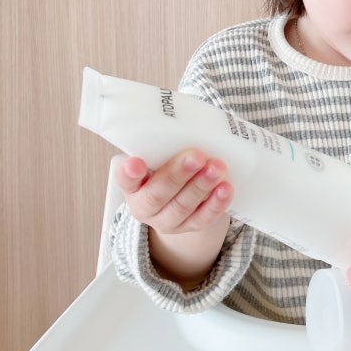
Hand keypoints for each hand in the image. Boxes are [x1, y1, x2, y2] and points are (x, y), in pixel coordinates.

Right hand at [114, 148, 233, 235]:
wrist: (181, 197)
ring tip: (217, 167)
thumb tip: (190, 122)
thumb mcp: (160, 157)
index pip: (125, 180)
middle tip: (196, 156)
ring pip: (182, 206)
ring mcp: (167, 220)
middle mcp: (145, 206)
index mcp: (132, 186)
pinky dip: (216, 203)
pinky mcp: (190, 227)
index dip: (128, 173)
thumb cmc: (169, 166)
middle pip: (158, 193)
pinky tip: (225, 188)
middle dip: (178, 174)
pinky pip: (203, 219)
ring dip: (201, 186)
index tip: (135, 162)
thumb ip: (165, 145)